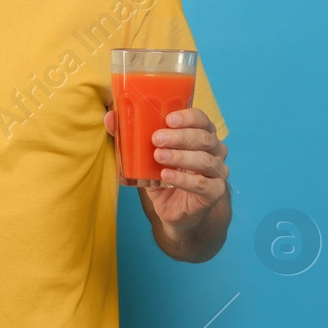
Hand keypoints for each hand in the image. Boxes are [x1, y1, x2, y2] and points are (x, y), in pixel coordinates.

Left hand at [104, 106, 228, 229]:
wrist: (174, 210)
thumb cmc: (162, 175)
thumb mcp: (145, 156)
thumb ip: (129, 136)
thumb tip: (109, 117)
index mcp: (200, 135)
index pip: (202, 119)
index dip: (188, 117)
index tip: (168, 119)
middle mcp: (214, 151)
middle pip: (204, 138)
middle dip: (179, 137)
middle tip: (156, 139)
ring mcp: (218, 171)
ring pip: (205, 160)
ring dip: (180, 157)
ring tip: (158, 156)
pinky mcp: (214, 192)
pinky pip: (203, 184)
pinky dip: (183, 179)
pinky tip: (166, 176)